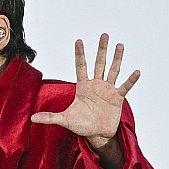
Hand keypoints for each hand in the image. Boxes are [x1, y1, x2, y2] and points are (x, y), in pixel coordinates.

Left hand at [30, 33, 139, 148]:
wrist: (97, 133)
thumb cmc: (81, 125)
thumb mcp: (64, 120)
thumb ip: (50, 117)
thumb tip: (32, 118)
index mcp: (83, 87)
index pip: (81, 66)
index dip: (80, 54)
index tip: (79, 40)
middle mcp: (96, 85)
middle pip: (99, 63)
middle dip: (101, 50)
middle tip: (104, 35)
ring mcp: (107, 90)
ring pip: (112, 71)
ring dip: (116, 59)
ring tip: (120, 45)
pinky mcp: (117, 98)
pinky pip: (124, 87)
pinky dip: (130, 80)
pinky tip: (136, 71)